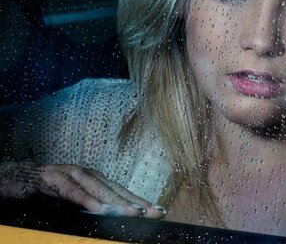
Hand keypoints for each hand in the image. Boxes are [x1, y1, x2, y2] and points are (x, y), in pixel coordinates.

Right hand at [0, 161, 165, 217]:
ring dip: (117, 201)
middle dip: (136, 202)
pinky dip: (87, 200)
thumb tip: (115, 219)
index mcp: (96, 179)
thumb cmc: (49, 191)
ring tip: (133, 212)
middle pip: (116, 189)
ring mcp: (71, 174)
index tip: (160, 211)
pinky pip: (72, 191)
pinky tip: (99, 209)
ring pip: (98, 188)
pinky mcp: (53, 179)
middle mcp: (88, 174)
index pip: (122, 192)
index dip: (140, 201)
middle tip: (153, 212)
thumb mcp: (76, 201)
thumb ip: (94, 207)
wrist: (17, 178)